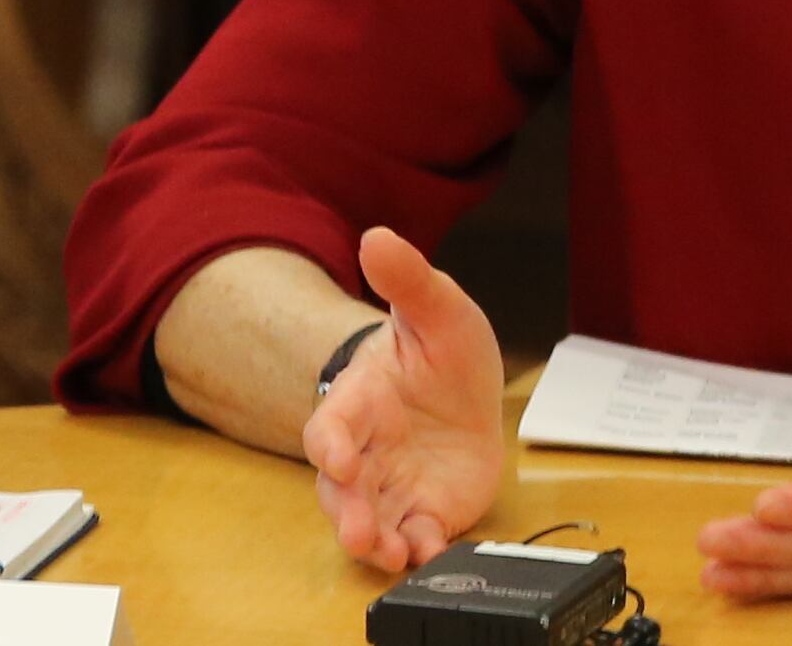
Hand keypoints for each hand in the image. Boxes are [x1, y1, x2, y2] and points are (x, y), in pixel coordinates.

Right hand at [301, 227, 505, 573]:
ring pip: (371, 521)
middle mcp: (367, 453)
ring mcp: (393, 486)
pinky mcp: (425, 510)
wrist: (462, 388)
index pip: (329, 428)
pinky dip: (419, 548)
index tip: (338, 458)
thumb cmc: (435, 351)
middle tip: (360, 533)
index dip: (330, 444)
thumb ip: (407, 279)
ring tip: (390, 555)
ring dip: (376, 542)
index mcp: (361, 403)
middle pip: (343, 490)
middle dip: (348, 512)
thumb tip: (377, 236)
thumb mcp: (436, 308)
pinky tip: (430, 554)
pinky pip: (414, 536)